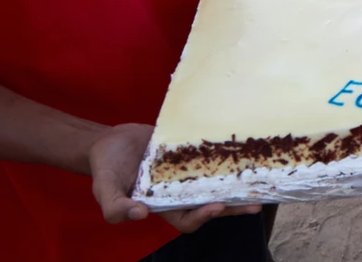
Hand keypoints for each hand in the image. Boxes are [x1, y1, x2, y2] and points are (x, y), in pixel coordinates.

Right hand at [89, 123, 260, 232]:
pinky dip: (222, 157)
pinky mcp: (189, 153)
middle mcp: (178, 193)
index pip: (187, 220)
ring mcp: (185, 173)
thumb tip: (139, 215)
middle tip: (254, 203)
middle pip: (210, 204)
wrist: (109, 141)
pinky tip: (240, 150)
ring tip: (257, 181)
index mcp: (162, 207)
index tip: (215, 207)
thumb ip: (116, 207)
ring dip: (234, 184)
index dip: (202, 217)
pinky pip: (209, 158)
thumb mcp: (104, 190)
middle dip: (231, 206)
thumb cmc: (106, 170)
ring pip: (214, 182)